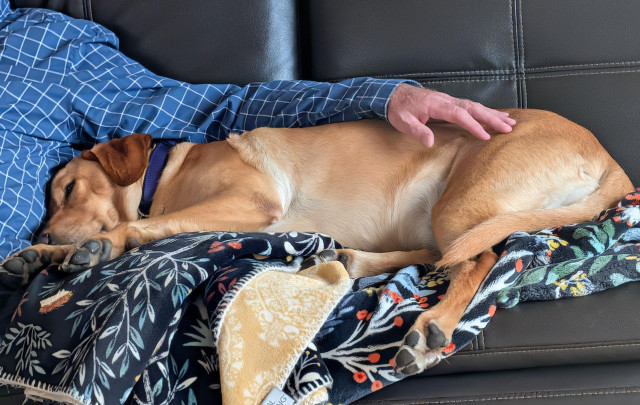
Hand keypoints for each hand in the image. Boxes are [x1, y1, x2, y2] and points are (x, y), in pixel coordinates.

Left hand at [387, 84, 515, 146]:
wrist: (394, 94)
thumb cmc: (398, 108)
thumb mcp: (402, 121)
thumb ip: (417, 131)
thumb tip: (430, 142)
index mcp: (437, 104)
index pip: (460, 115)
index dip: (473, 125)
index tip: (486, 136)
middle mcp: (447, 100)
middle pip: (473, 108)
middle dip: (492, 118)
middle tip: (508, 128)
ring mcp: (450, 100)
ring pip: (475, 106)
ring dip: (492, 114)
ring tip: (510, 122)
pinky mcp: (450, 103)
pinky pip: (471, 107)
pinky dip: (485, 111)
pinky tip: (495, 116)